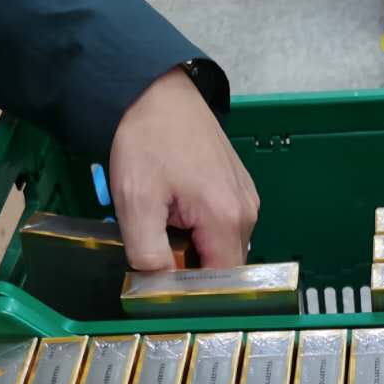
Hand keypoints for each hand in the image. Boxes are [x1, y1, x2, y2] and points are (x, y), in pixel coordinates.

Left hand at [110, 67, 259, 270]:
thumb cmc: (147, 139)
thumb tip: (159, 288)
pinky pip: (224, 227)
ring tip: (166, 224)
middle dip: (192, 269)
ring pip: (223, 249)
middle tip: (157, 249)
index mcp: (226, 219)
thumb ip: (149, 254)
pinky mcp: (240, 190)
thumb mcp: (136, 201)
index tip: (164, 285)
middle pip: (224, 268)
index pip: (221, 283)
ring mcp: (247, 200)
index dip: (192, 292)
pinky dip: (201, 231)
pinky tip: (177, 212)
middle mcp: (247, 213)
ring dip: (195, 249)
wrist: (157, 91)